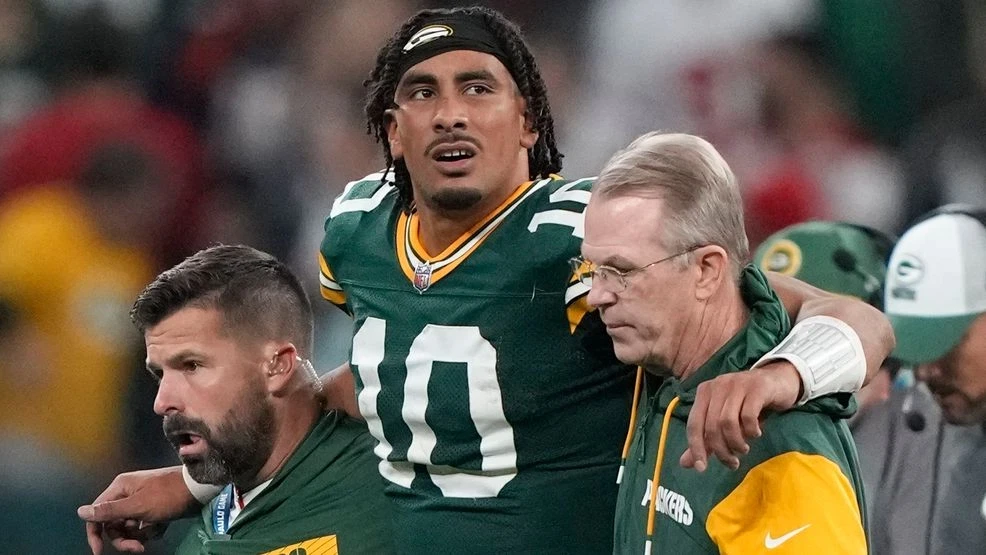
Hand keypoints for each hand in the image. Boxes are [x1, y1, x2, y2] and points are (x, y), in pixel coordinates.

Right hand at [77, 466, 197, 553]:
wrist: (199, 489)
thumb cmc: (167, 496)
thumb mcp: (137, 506)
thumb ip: (109, 511)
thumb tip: (80, 511)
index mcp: (120, 488)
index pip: (97, 513)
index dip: (95, 533)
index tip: (99, 552)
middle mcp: (128, 493)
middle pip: (114, 524)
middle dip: (124, 538)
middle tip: (138, 547)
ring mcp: (142, 501)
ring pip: (130, 528)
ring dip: (140, 535)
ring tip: (156, 531)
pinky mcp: (154, 509)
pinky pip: (144, 526)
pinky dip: (152, 530)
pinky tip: (163, 526)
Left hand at [680, 361, 801, 471]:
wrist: (778, 381)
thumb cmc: (748, 403)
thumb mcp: (725, 420)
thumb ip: (706, 440)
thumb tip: (685, 463)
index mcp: (705, 392)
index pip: (693, 424)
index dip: (696, 448)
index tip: (702, 469)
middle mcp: (718, 385)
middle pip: (711, 426)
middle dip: (721, 450)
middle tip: (733, 462)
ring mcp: (737, 384)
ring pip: (728, 422)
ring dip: (736, 443)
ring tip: (743, 449)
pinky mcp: (757, 388)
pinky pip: (749, 415)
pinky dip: (751, 430)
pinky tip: (756, 433)